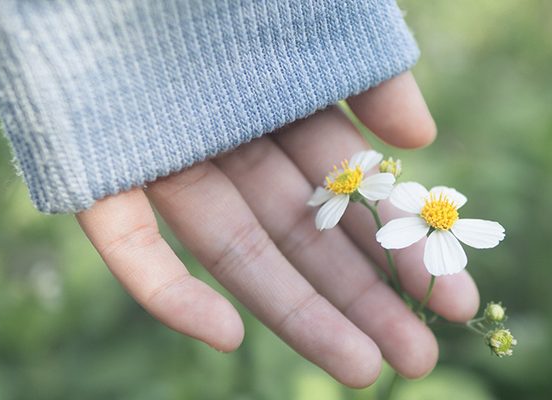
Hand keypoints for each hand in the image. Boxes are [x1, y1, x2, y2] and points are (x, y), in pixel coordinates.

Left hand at [76, 72, 478, 386]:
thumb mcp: (317, 11)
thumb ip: (368, 69)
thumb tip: (422, 141)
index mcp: (284, 103)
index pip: (350, 190)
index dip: (399, 242)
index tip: (451, 293)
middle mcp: (234, 141)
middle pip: (304, 234)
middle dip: (362, 296)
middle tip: (416, 358)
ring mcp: (170, 161)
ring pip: (237, 252)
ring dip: (295, 313)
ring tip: (359, 370)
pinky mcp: (100, 172)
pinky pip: (131, 245)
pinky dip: (169, 293)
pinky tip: (224, 339)